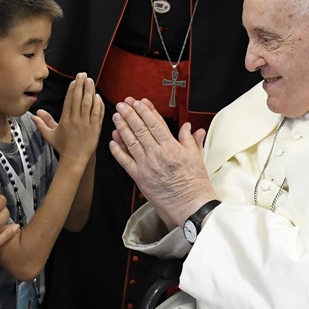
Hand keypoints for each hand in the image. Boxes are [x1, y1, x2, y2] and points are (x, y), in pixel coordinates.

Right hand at [33, 73, 103, 163]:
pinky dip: (98, 105)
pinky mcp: (95, 129)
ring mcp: (86, 125)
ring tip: (90, 81)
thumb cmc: (62, 147)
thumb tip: (34, 114)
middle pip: (79, 100)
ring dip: (90, 92)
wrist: (74, 160)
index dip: (72, 90)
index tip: (74, 80)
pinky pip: (98, 114)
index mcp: (65, 121)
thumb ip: (42, 123)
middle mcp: (76, 121)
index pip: (69, 101)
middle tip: (83, 74)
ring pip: (89, 105)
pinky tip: (98, 96)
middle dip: (81, 86)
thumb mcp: (50, 135)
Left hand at [109, 97, 214, 229]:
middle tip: (123, 104)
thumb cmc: (195, 184)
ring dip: (122, 128)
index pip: (156, 124)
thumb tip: (189, 127)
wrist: (190, 206)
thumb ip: (190, 140)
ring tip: (116, 117)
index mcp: (172, 148)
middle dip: (130, 114)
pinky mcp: (139, 179)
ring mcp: (147, 166)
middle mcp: (157, 155)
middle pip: (140, 130)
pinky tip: (112, 141)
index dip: (146, 111)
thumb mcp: (196, 158)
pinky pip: (125, 162)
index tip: (139, 102)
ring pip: (131, 142)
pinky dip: (118, 151)